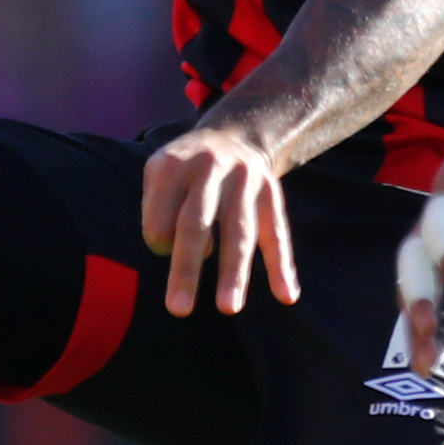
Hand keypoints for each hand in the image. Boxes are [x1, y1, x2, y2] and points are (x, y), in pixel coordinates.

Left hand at [140, 119, 298, 316]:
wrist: (233, 134)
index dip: (158, 240)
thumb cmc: (185, 170)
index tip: (162, 247)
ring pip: (239, 232)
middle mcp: (210, 167)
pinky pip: (276, 232)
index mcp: (173, 165)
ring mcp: (245, 180)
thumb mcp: (160, 176)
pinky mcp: (271, 192)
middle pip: (196, 224)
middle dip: (186, 268)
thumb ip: (157, 212)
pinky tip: (287, 295)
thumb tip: (175, 253)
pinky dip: (281, 265)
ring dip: (234, 272)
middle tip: (178, 310)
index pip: (159, 216)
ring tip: (228, 308)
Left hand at [403, 108, 443, 373]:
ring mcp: (439, 209)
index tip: (427, 368)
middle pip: (414, 283)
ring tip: (427, 325)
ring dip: (421, 291)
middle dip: (416, 323)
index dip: (422, 331)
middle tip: (421, 361)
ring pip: (418, 256)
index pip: (426, 296)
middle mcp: (433, 235)